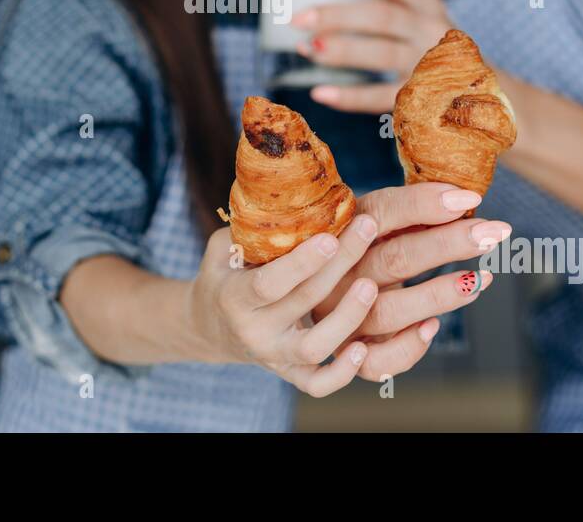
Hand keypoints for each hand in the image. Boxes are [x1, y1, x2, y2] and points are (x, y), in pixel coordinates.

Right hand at [186, 213, 382, 397]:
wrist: (210, 326)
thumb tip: (292, 198)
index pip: (269, 283)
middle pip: (303, 302)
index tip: (330, 236)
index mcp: (234, 297)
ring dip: (347, 318)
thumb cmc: (225, 273)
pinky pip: (318, 385)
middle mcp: (253, 332)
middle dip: (339, 265)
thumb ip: (251, 230)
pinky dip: (343, 374)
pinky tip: (364, 348)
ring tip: (372, 285)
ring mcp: (273, 357)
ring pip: (314, 347)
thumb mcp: (223, 247)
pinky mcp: (291, 374)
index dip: (301, 263)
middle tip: (368, 229)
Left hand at [291, 0, 452, 113]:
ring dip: (339, 50)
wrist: (476, 92)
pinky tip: (319, 93)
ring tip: (306, 48)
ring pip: (381, 54)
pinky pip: (382, 98)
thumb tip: (314, 10)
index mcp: (428, 3)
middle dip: (336, 15)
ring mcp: (430, 65)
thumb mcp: (419, 21)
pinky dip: (348, 97)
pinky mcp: (422, 98)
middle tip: (298, 19)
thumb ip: (383, 11)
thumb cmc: (430, 49)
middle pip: (382, 15)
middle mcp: (432, 30)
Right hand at [311, 182, 511, 380]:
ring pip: (389, 311)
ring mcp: (338, 314)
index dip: (425, 204)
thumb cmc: (360, 246)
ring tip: (480, 279)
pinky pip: (376, 362)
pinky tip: (432, 327)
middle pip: (394, 258)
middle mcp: (335, 272)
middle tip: (494, 233)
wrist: (309, 287)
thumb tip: (465, 199)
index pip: (382, 211)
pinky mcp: (346, 349)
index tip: (470, 200)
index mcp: (341, 230)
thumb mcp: (375, 218)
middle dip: (449, 244)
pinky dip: (407, 348)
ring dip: (439, 296)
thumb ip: (410, 209)